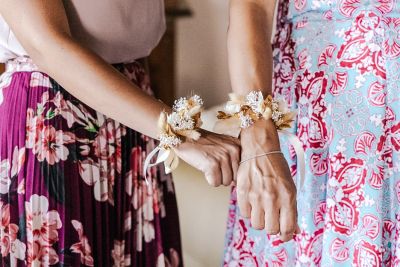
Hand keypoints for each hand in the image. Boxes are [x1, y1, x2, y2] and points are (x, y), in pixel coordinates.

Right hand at [175, 129, 240, 186]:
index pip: (242, 170)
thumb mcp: (223, 146)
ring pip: (225, 182)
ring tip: (208, 164)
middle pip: (234, 178)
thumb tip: (237, 182)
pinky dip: (208, 179)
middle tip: (213, 164)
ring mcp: (223, 157)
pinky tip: (204, 167)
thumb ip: (233, 159)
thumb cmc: (203, 143)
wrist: (185, 136)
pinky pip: (215, 183)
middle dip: (223, 175)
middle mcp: (233, 150)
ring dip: (215, 177)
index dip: (231, 172)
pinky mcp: (212, 164)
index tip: (222, 166)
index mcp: (238, 146)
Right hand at [237, 119, 297, 241]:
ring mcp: (256, 196)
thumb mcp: (290, 187)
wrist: (260, 150)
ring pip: (257, 224)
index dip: (287, 235)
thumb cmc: (277, 168)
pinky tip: (253, 202)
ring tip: (262, 210)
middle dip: (273, 227)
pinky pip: (245, 214)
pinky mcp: (243, 193)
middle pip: (271, 230)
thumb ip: (292, 209)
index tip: (285, 235)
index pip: (287, 228)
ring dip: (260, 220)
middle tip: (273, 220)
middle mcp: (272, 198)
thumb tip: (295, 231)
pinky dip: (249, 211)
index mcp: (287, 197)